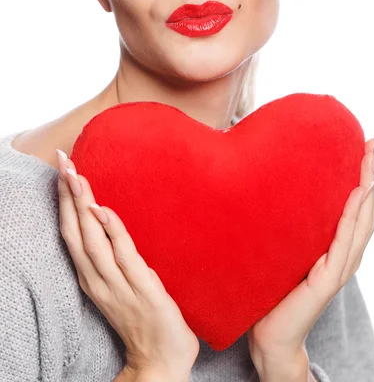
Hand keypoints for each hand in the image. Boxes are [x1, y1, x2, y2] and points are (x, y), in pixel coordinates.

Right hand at [56, 150, 198, 380]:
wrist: (162, 362)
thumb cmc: (145, 320)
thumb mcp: (126, 284)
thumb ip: (120, 259)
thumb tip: (117, 230)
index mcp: (93, 277)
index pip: (72, 233)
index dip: (65, 202)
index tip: (63, 172)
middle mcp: (98, 280)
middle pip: (75, 232)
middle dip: (68, 195)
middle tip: (63, 161)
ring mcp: (118, 285)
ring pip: (92, 241)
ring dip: (83, 206)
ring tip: (76, 176)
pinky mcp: (142, 289)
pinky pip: (124, 256)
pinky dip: (111, 231)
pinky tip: (104, 210)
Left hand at [247, 133, 373, 372]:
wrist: (268, 332)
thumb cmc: (274, 286)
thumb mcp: (286, 244)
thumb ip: (291, 220)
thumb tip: (271, 179)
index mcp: (339, 243)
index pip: (362, 201)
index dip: (369, 171)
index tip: (370, 140)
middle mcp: (347, 252)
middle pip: (370, 204)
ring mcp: (341, 266)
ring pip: (364, 218)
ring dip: (370, 184)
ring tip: (372, 156)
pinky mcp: (328, 279)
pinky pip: (345, 242)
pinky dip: (354, 215)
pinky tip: (357, 192)